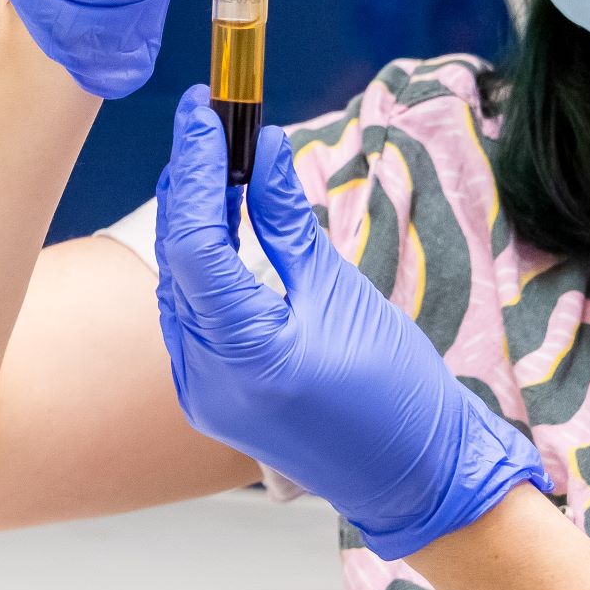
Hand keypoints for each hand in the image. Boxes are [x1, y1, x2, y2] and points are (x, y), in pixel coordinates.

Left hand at [153, 88, 548, 557]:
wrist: (413, 477)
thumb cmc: (395, 391)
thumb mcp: (341, 292)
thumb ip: (286, 222)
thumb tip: (263, 151)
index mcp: (245, 354)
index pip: (194, 242)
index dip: (196, 169)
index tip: (202, 112)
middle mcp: (205, 379)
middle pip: (176, 262)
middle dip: (189, 185)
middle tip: (205, 121)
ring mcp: (200, 394)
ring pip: (176, 288)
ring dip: (190, 223)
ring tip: (212, 160)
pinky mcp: (207, 398)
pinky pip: (189, 319)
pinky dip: (198, 268)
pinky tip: (216, 225)